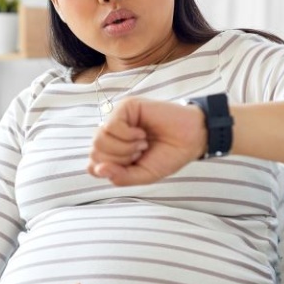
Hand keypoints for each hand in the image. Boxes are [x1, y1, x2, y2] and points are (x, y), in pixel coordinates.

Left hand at [87, 97, 205, 184]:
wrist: (190, 140)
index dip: (111, 170)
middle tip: (141, 152)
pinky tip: (142, 132)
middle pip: (94, 153)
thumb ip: (120, 177)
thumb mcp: (142, 175)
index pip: (92, 166)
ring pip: (100, 139)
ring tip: (143, 143)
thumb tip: (98, 169)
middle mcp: (110, 135)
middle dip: (120, 159)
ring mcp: (116, 119)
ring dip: (125, 147)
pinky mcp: (125, 106)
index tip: (133, 165)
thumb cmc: (167, 156)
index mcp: (112, 152)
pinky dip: (128, 135)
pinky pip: (111, 126)